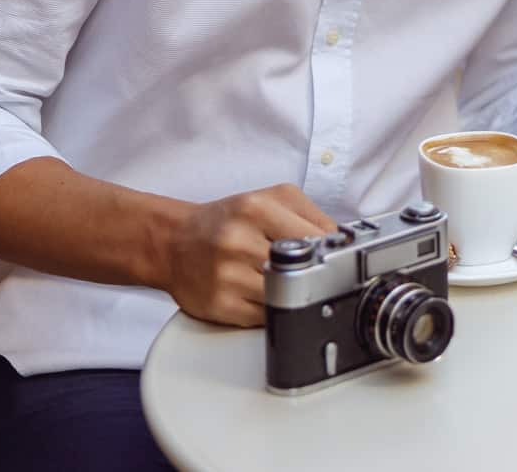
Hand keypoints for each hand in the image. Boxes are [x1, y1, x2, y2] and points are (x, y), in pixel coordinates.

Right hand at [156, 184, 337, 327]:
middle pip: (301, 268)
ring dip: (294, 295)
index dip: (332, 251)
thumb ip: (309, 214)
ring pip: (286, 296)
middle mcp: (238, 241)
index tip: (337, 257)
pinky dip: (274, 311)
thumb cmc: (225, 221)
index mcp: (255, 208)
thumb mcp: (268, 198)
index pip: (315, 236)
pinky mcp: (219, 305)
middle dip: (314, 273)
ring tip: (288, 284)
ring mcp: (227, 275)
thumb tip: (342, 242)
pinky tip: (267, 297)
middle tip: (315, 273)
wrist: (174, 243)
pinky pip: (265, 318)